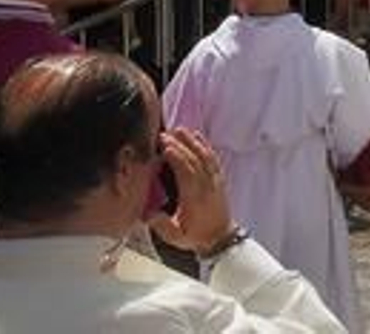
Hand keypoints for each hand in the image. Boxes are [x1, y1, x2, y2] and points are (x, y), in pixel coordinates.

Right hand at [149, 128, 233, 253]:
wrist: (220, 238)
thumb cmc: (196, 236)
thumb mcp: (175, 236)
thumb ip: (162, 225)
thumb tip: (148, 213)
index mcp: (195, 198)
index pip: (187, 173)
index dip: (177, 159)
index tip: (165, 147)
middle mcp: (207, 186)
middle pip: (195, 160)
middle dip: (181, 145)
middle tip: (166, 134)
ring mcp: (215, 180)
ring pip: (205, 156)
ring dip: (193, 141)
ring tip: (180, 130)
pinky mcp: (219, 178)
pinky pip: (213, 158)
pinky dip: (205, 145)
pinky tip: (197, 136)